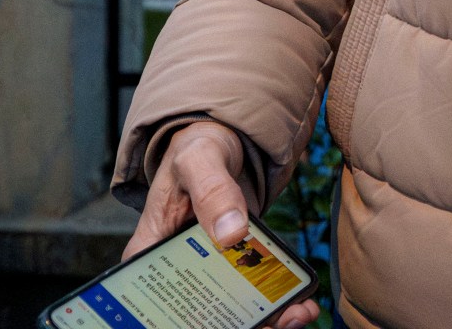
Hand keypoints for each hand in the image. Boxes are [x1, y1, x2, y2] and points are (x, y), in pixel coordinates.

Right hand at [124, 121, 320, 326]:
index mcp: (150, 250)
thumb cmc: (198, 148)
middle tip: (274, 323)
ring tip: (297, 313)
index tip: (221, 324)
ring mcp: (207, 270)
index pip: (154, 300)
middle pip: (196, 313)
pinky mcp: (234, 265)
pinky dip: (275, 304)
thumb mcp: (200, 159)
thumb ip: (213, 191)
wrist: (225, 141)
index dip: (183, 320)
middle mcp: (175, 268)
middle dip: (235, 324)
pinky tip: (300, 305)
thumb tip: (231, 233)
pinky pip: (250, 294)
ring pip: (228, 310)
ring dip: (263, 319)